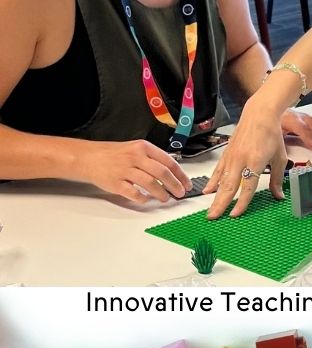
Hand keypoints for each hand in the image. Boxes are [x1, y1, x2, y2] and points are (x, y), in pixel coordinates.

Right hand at [76, 140, 190, 204]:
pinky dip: (142, 198)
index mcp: (143, 147)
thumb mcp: (135, 148)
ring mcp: (125, 170)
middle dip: (175, 185)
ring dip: (161, 193)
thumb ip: (152, 158)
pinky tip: (147, 200)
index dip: (180, 175)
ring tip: (165, 198)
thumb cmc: (114, 154)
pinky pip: (133, 193)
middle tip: (180, 193)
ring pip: (150, 183)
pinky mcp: (115, 183)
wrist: (89, 157)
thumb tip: (172, 172)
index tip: (186, 183)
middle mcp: (135, 157)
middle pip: (162, 173)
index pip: (168, 161)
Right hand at [205, 103, 287, 218]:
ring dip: (215, 196)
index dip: (242, 202)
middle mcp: (241, 159)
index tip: (235, 215)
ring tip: (210, 210)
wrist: (259, 114)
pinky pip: (218, 170)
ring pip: (221, 180)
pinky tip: (207, 191)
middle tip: (213, 218)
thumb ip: (277, 178)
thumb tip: (278, 196)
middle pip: (229, 186)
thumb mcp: (279, 157)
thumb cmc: (271, 134)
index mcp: (256, 161)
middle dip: (221, 204)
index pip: (248, 186)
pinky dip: (212, 181)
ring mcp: (232, 156)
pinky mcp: (226, 153)